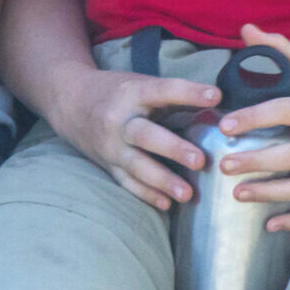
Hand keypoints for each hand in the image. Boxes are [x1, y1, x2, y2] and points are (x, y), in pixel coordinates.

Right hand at [46, 65, 220, 211]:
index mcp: (132, 92)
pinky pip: (126, 182)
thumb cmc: (116, 91)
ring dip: (162, 180)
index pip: (162, 90)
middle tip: (200, 160)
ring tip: (188, 194)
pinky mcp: (107, 164)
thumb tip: (219, 105)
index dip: (189, 92)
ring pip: (136, 165)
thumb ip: (175, 96)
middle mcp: (119, 119)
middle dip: (172, 148)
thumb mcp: (140, 84)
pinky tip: (166, 204)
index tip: (216, 95)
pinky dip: (146, 194)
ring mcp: (111, 145)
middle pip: (145, 134)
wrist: (69, 100)